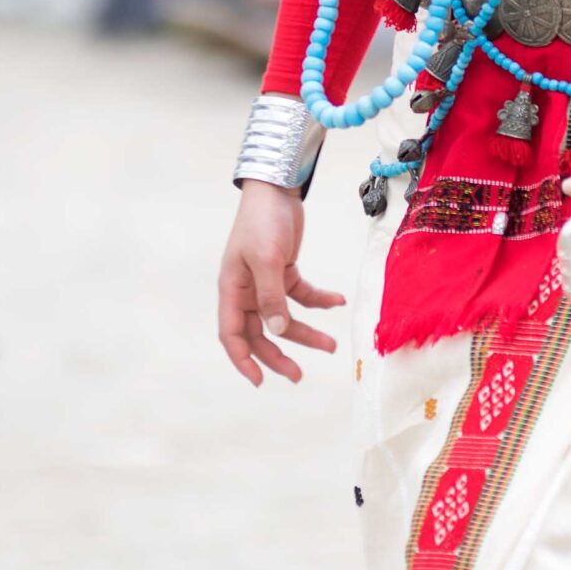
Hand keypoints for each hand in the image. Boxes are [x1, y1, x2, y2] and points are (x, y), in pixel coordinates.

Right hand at [217, 180, 344, 387]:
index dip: (243, 360)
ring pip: (284, 318)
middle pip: (260, 333)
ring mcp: (265, 282)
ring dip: (306, 333)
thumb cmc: (263, 221)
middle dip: (278, 355)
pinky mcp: (284, 271)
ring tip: (331, 345)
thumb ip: (272, 297)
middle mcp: (246, 290)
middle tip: (299, 375)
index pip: (232, 334)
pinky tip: (338, 301)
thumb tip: (277, 332)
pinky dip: (319, 300)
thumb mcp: (267, 259)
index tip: (260, 381)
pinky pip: (302, 295)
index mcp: (232, 289)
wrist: (276, 188)